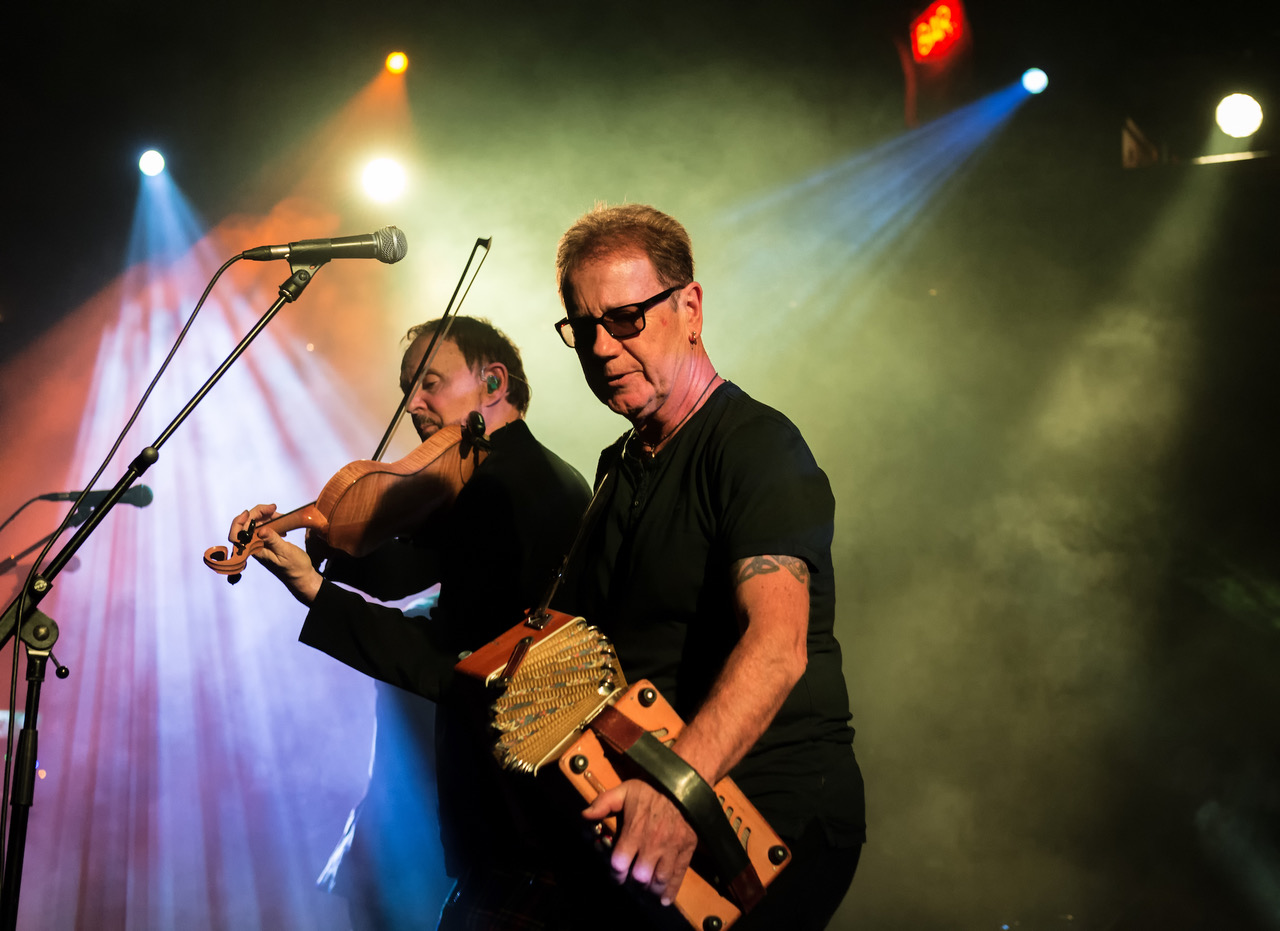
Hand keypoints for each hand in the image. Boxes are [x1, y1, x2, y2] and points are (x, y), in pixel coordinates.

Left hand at [227, 504, 323, 603]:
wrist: (301, 576)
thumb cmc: (294, 567)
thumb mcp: (285, 552)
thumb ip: (273, 540)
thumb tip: (261, 530)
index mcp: (255, 550)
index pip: (237, 535)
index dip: (239, 522)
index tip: (248, 512)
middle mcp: (254, 546)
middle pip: (246, 525)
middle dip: (258, 513)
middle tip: (274, 508)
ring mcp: (260, 544)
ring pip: (256, 524)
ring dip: (266, 516)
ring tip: (280, 515)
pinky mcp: (267, 542)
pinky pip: (264, 527)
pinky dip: (271, 521)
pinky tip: (282, 522)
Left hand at [582, 778, 696, 906]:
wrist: (684, 786)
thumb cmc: (652, 789)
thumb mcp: (625, 790)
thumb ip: (604, 803)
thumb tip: (584, 815)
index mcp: (634, 832)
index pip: (620, 864)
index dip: (615, 873)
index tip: (616, 874)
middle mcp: (652, 845)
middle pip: (640, 877)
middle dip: (633, 882)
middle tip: (631, 880)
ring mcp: (671, 850)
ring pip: (659, 881)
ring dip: (650, 888)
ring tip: (646, 887)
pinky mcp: (686, 851)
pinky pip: (679, 876)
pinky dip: (671, 892)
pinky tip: (664, 900)